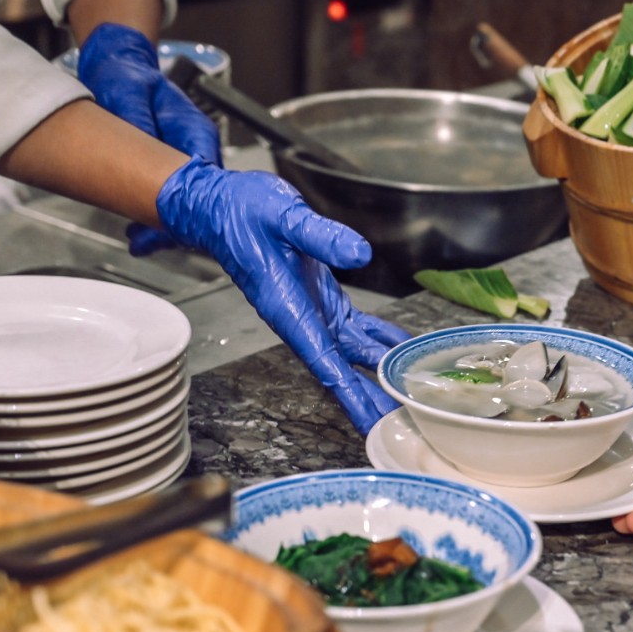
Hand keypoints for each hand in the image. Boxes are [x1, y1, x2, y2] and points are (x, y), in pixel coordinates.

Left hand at [78, 22, 219, 253]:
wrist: (120, 67)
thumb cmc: (128, 78)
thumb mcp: (127, 94)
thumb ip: (137, 122)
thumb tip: (143, 150)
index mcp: (195, 131)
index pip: (204, 174)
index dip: (191, 203)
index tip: (173, 224)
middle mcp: (196, 149)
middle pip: (199, 198)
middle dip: (175, 225)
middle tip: (148, 242)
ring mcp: (186, 162)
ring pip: (186, 204)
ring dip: (164, 226)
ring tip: (139, 242)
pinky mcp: (171, 170)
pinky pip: (171, 199)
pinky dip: (157, 217)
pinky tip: (139, 232)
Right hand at [156, 157, 409, 433]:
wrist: (222, 208)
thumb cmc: (242, 213)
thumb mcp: (282, 217)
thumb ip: (320, 236)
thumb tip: (360, 254)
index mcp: (289, 310)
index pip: (325, 362)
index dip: (350, 393)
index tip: (370, 420)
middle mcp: (302, 320)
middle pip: (341, 370)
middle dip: (370, 399)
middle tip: (402, 423)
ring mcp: (313, 312)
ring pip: (351, 354)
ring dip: (378, 375)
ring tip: (409, 397)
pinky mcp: (321, 299)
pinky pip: (356, 328)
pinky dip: (380, 339)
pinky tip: (403, 348)